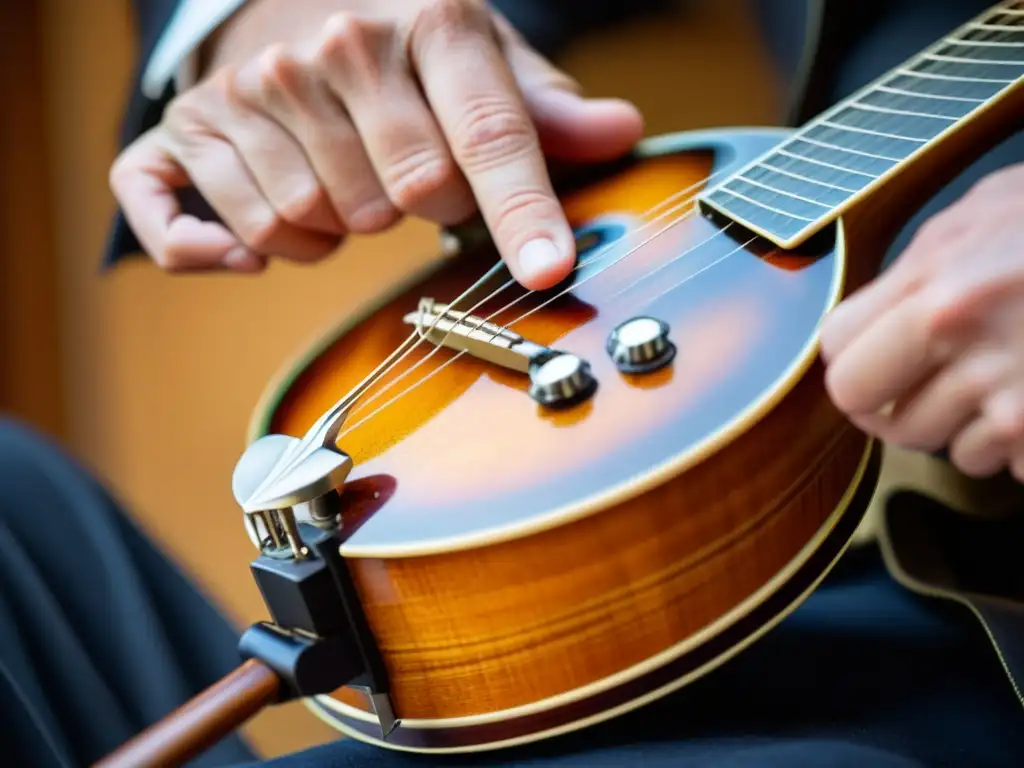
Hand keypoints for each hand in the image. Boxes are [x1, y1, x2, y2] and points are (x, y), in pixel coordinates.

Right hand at [108, 0, 642, 287]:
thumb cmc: (406, 47)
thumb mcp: (486, 60)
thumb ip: (546, 110)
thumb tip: (620, 133)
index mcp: (429, 23)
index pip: (487, 135)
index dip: (521, 211)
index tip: (544, 269)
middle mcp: (335, 48)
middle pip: (407, 195)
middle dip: (424, 211)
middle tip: (411, 180)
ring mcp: (253, 89)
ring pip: (312, 219)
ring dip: (341, 231)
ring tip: (348, 188)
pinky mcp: (188, 127)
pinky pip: (194, 222)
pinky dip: (222, 253)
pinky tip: (250, 253)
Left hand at [820, 164, 1023, 481]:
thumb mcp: (992, 208)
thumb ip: (922, 258)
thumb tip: (879, 305)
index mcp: (937, 288)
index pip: (837, 351)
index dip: (853, 355)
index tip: (872, 356)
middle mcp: (965, 348)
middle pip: (871, 413)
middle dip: (888, 404)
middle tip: (916, 387)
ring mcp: (1012, 402)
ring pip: (942, 447)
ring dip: (967, 423)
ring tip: (1011, 374)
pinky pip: (1008, 464)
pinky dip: (1022, 444)